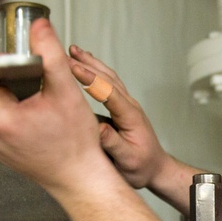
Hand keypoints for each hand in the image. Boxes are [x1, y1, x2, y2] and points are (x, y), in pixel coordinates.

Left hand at [0, 19, 115, 197]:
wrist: (76, 177)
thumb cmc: (74, 143)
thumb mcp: (67, 92)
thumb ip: (51, 54)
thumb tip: (39, 26)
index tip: (15, 59)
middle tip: (27, 75)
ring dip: (0, 83)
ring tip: (28, 91)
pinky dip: (2, 99)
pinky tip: (26, 105)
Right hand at [68, 44, 169, 189]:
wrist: (155, 169)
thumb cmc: (142, 167)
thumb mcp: (127, 160)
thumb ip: (113, 143)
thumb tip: (97, 128)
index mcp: (130, 116)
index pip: (108, 91)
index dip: (90, 78)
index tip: (73, 67)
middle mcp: (129, 105)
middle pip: (108, 78)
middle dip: (87, 64)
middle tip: (66, 53)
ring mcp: (126, 104)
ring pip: (108, 77)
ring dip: (91, 63)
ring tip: (73, 51)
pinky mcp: (121, 106)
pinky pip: (107, 84)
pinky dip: (95, 71)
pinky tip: (85, 65)